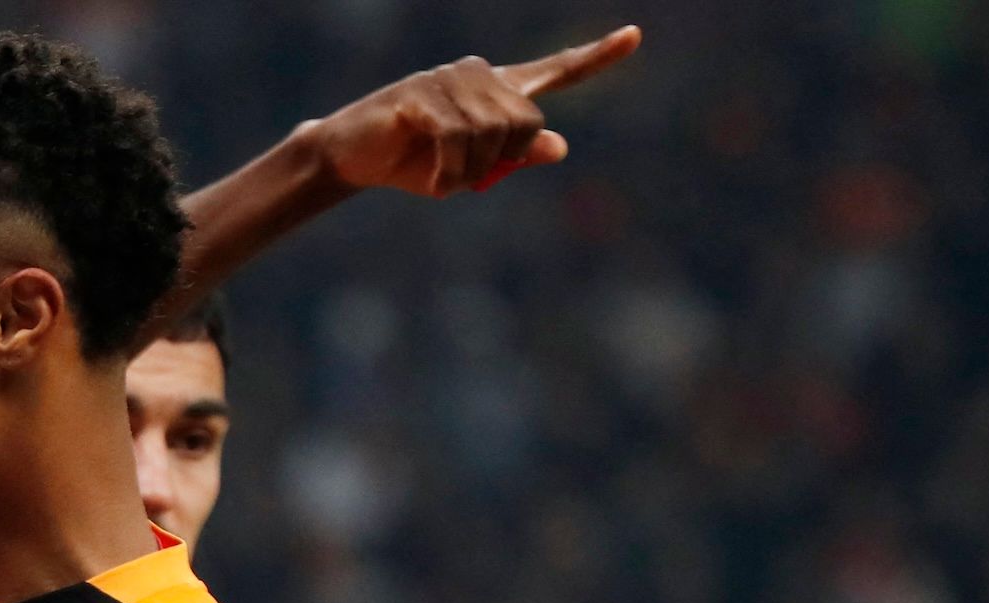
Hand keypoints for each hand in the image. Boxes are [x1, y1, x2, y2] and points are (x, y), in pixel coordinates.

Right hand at [303, 25, 639, 197]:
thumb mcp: (469, 168)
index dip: (596, 57)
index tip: (634, 36)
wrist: (353, 156)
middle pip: (527, 124)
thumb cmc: (413, 161)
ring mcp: (449, 79)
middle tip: (466, 180)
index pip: (555, 71)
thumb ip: (514, 157)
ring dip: (469, 174)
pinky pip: (457, 139)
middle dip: (501, 163)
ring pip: (492, 136)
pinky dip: (450, 173)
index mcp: (495, 89)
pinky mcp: (422, 94)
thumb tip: (559, 147)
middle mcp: (478, 74)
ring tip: (442, 179)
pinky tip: (433, 181)